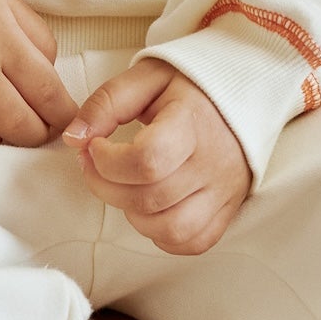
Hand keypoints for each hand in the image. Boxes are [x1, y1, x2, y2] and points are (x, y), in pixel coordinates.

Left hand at [64, 60, 252, 253]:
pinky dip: (162, 234)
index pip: (148, 160)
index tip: (96, 146)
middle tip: (97, 164)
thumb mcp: (147, 77)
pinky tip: (151, 206)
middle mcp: (214, 162)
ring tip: (128, 185)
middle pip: (149, 198)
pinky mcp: (228, 210)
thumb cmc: (191, 87)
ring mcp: (224, 192)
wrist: (245, 95)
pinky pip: (191, 242)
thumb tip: (74, 138)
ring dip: (133, 213)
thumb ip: (107, 102)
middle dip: (106, 186)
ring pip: (169, 229)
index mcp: (194, 123)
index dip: (108, 161)